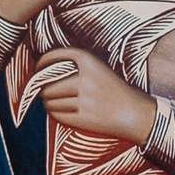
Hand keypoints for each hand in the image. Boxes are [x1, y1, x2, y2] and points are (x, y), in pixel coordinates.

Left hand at [36, 47, 157, 145]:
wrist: (136, 114)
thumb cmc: (114, 91)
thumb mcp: (99, 69)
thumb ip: (74, 68)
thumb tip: (40, 73)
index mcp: (89, 61)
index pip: (53, 57)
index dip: (41, 64)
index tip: (38, 70)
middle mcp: (85, 78)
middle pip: (47, 85)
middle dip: (44, 90)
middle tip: (49, 93)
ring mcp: (84, 99)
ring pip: (49, 101)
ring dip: (49, 103)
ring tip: (57, 103)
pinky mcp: (83, 117)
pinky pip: (56, 115)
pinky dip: (55, 114)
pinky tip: (62, 112)